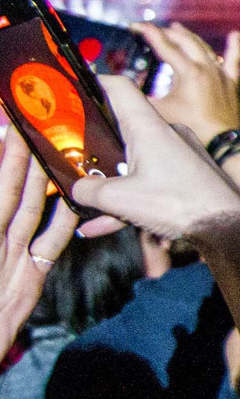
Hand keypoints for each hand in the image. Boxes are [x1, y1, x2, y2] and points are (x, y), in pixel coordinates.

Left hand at [0, 128, 79, 347]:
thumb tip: (58, 205)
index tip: (3, 124)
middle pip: (9, 191)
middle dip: (15, 159)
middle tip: (26, 125)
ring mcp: (12, 255)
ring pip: (29, 210)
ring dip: (40, 181)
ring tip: (51, 151)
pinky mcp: (32, 274)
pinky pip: (50, 242)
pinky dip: (63, 220)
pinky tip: (74, 200)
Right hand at [68, 77, 239, 244]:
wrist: (228, 227)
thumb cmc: (178, 204)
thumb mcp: (119, 198)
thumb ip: (89, 189)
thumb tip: (77, 188)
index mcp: (149, 127)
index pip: (120, 88)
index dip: (95, 83)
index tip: (74, 88)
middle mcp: (167, 133)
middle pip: (124, 127)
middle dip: (96, 142)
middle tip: (73, 152)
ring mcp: (180, 154)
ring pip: (136, 162)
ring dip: (112, 184)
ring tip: (89, 208)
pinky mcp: (189, 174)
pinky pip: (152, 181)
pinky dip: (131, 199)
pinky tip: (106, 225)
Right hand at [140, 23, 239, 143]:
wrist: (222, 141)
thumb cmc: (191, 127)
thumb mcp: (159, 110)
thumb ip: (139, 97)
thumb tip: (122, 87)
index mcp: (189, 72)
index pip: (165, 45)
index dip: (149, 33)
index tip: (136, 26)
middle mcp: (206, 67)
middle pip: (184, 41)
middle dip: (167, 33)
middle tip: (152, 30)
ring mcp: (220, 73)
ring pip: (204, 47)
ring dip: (189, 36)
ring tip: (177, 28)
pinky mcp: (230, 82)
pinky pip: (233, 60)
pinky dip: (234, 46)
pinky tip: (235, 35)